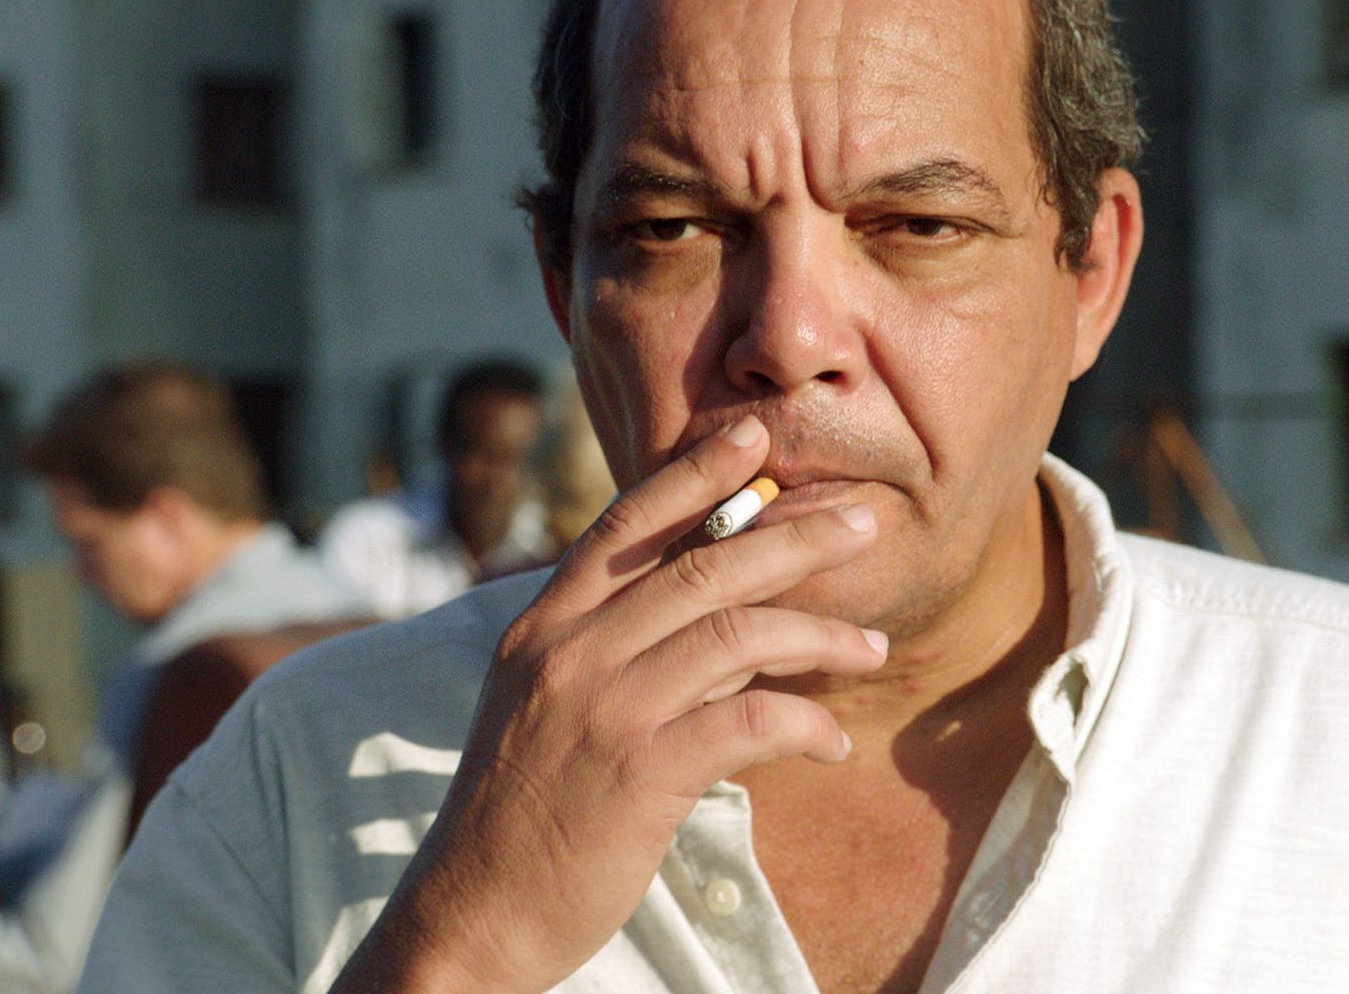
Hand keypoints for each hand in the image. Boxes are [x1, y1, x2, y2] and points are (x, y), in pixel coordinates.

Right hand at [337, 415, 886, 991]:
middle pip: (700, 566)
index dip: (694, 474)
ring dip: (820, 636)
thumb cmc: (519, 812)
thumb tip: (718, 613)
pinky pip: (750, 723)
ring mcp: (604, 708)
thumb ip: (616, 649)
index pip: (624, 524)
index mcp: (542, 627)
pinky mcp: (640, 773)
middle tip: (861, 520)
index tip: (753, 438)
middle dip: (793, 536)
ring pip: (736, 634)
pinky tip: (833, 743)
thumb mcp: (545, 708)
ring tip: (874, 647)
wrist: (473, 911)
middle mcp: (569, 652)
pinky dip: (806, 726)